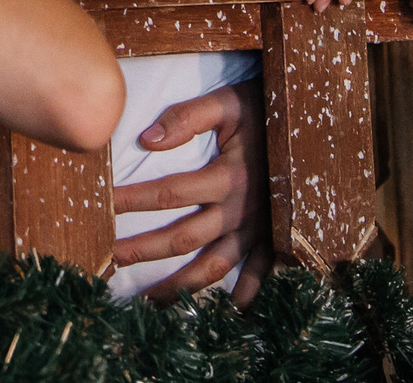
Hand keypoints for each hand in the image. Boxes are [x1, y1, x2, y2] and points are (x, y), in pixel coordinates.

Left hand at [110, 80, 271, 303]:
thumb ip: (188, 117)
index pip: (170, 193)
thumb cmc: (263, 108)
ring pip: (215, 265)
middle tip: (111, 258)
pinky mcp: (273, 234)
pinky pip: (260, 271)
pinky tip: (229, 310)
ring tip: (150, 300)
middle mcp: (242, 208)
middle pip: (185, 238)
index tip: (103, 205)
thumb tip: (148, 139)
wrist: (308, 119)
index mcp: (228, 176)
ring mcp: (259, 227)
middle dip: (145, 249)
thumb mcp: (227, 103)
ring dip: (182, 286)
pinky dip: (247, 292)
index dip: (133, 200)